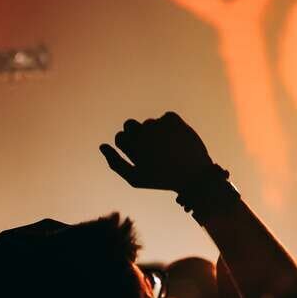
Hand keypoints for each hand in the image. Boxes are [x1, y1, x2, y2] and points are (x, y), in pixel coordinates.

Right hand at [100, 112, 214, 192]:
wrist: (195, 175)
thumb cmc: (162, 179)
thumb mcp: (136, 178)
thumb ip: (115, 163)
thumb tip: (102, 145)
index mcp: (133, 148)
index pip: (120, 137)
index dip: (130, 147)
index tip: (141, 155)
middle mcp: (143, 134)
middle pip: (130, 124)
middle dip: (137, 134)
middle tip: (151, 148)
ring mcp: (159, 125)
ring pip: (149, 122)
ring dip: (155, 133)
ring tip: (168, 149)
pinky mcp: (173, 119)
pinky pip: (166, 118)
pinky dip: (170, 127)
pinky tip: (177, 140)